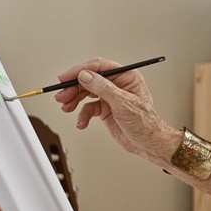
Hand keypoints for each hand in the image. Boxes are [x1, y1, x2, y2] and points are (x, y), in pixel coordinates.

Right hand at [56, 57, 176, 161]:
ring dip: (74, 100)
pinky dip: (82, 115)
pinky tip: (81, 123)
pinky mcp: (105, 109)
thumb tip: (86, 76)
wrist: (148, 143)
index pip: (99, 67)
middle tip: (62, 96)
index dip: (80, 70)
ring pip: (86, 93)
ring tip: (66, 107)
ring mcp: (110, 97)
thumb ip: (103, 88)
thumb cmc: (145, 123)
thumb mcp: (123, 103)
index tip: (65, 78)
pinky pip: (88, 108)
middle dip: (74, 88)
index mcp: (126, 77)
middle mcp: (117, 84)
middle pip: (89, 79)